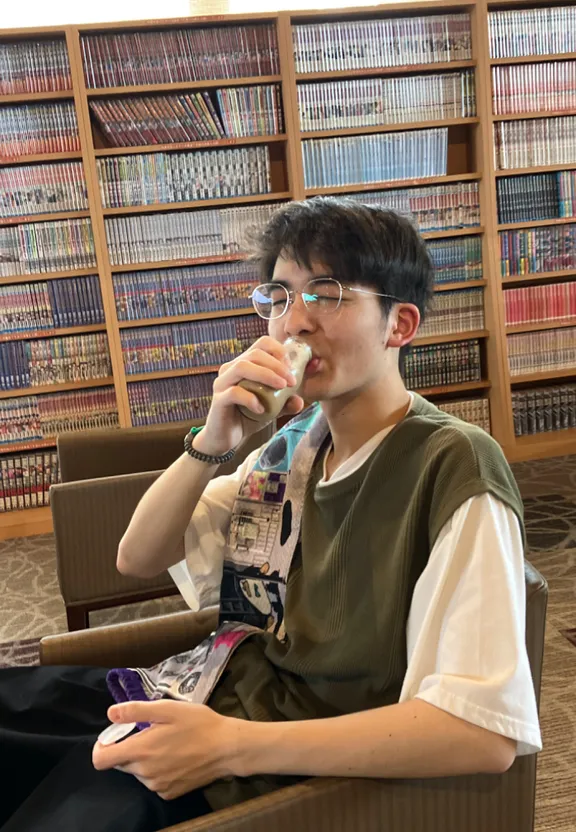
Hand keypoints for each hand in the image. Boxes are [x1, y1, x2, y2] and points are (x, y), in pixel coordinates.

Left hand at [92, 700, 241, 799]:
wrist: (227, 748)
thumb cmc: (198, 723)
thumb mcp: (168, 709)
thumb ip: (136, 711)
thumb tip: (111, 713)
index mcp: (141, 750)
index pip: (101, 759)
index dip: (102, 746)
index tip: (116, 734)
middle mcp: (144, 773)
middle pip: (120, 763)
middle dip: (128, 747)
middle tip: (150, 731)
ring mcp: (157, 786)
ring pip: (137, 772)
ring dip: (144, 759)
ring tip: (167, 743)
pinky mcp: (169, 793)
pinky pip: (152, 781)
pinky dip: (157, 770)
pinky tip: (175, 757)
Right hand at [195, 336, 304, 454]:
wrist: (226, 438)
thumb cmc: (248, 417)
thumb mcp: (272, 408)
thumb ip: (285, 402)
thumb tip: (301, 400)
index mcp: (244, 364)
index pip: (262, 344)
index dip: (279, 351)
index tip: (292, 367)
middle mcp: (230, 369)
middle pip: (254, 354)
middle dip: (277, 365)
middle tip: (292, 381)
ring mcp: (222, 383)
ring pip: (242, 367)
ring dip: (266, 375)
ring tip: (282, 388)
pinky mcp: (218, 399)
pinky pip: (234, 392)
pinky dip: (251, 399)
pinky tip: (261, 409)